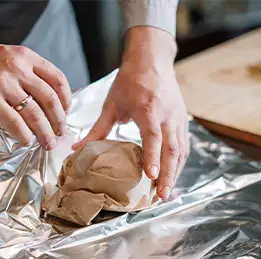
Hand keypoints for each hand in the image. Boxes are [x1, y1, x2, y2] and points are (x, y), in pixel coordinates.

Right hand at [0, 28, 71, 149]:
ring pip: (34, 113)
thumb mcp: (7, 57)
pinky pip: (14, 122)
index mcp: (25, 56)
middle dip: (59, 121)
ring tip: (48, 143)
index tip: (66, 112)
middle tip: (61, 133)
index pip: (57, 79)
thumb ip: (27, 72)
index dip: (67, 99)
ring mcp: (2, 83)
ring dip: (45, 133)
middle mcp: (17, 67)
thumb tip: (48, 100)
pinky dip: (24, 135)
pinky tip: (26, 141)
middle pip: (49, 99)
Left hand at [73, 27, 188, 199]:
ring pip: (181, 150)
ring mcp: (178, 118)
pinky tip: (172, 176)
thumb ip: (97, 129)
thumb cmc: (130, 81)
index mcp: (148, 109)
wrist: (152, 60)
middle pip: (172, 149)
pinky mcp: (182, 121)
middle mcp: (167, 115)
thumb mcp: (111, 104)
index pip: (153, 137)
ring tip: (166, 192)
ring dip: (175, 172)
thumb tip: (76, 149)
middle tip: (161, 196)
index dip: (152, 157)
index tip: (150, 176)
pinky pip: (183, 146)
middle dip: (168, 174)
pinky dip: (179, 163)